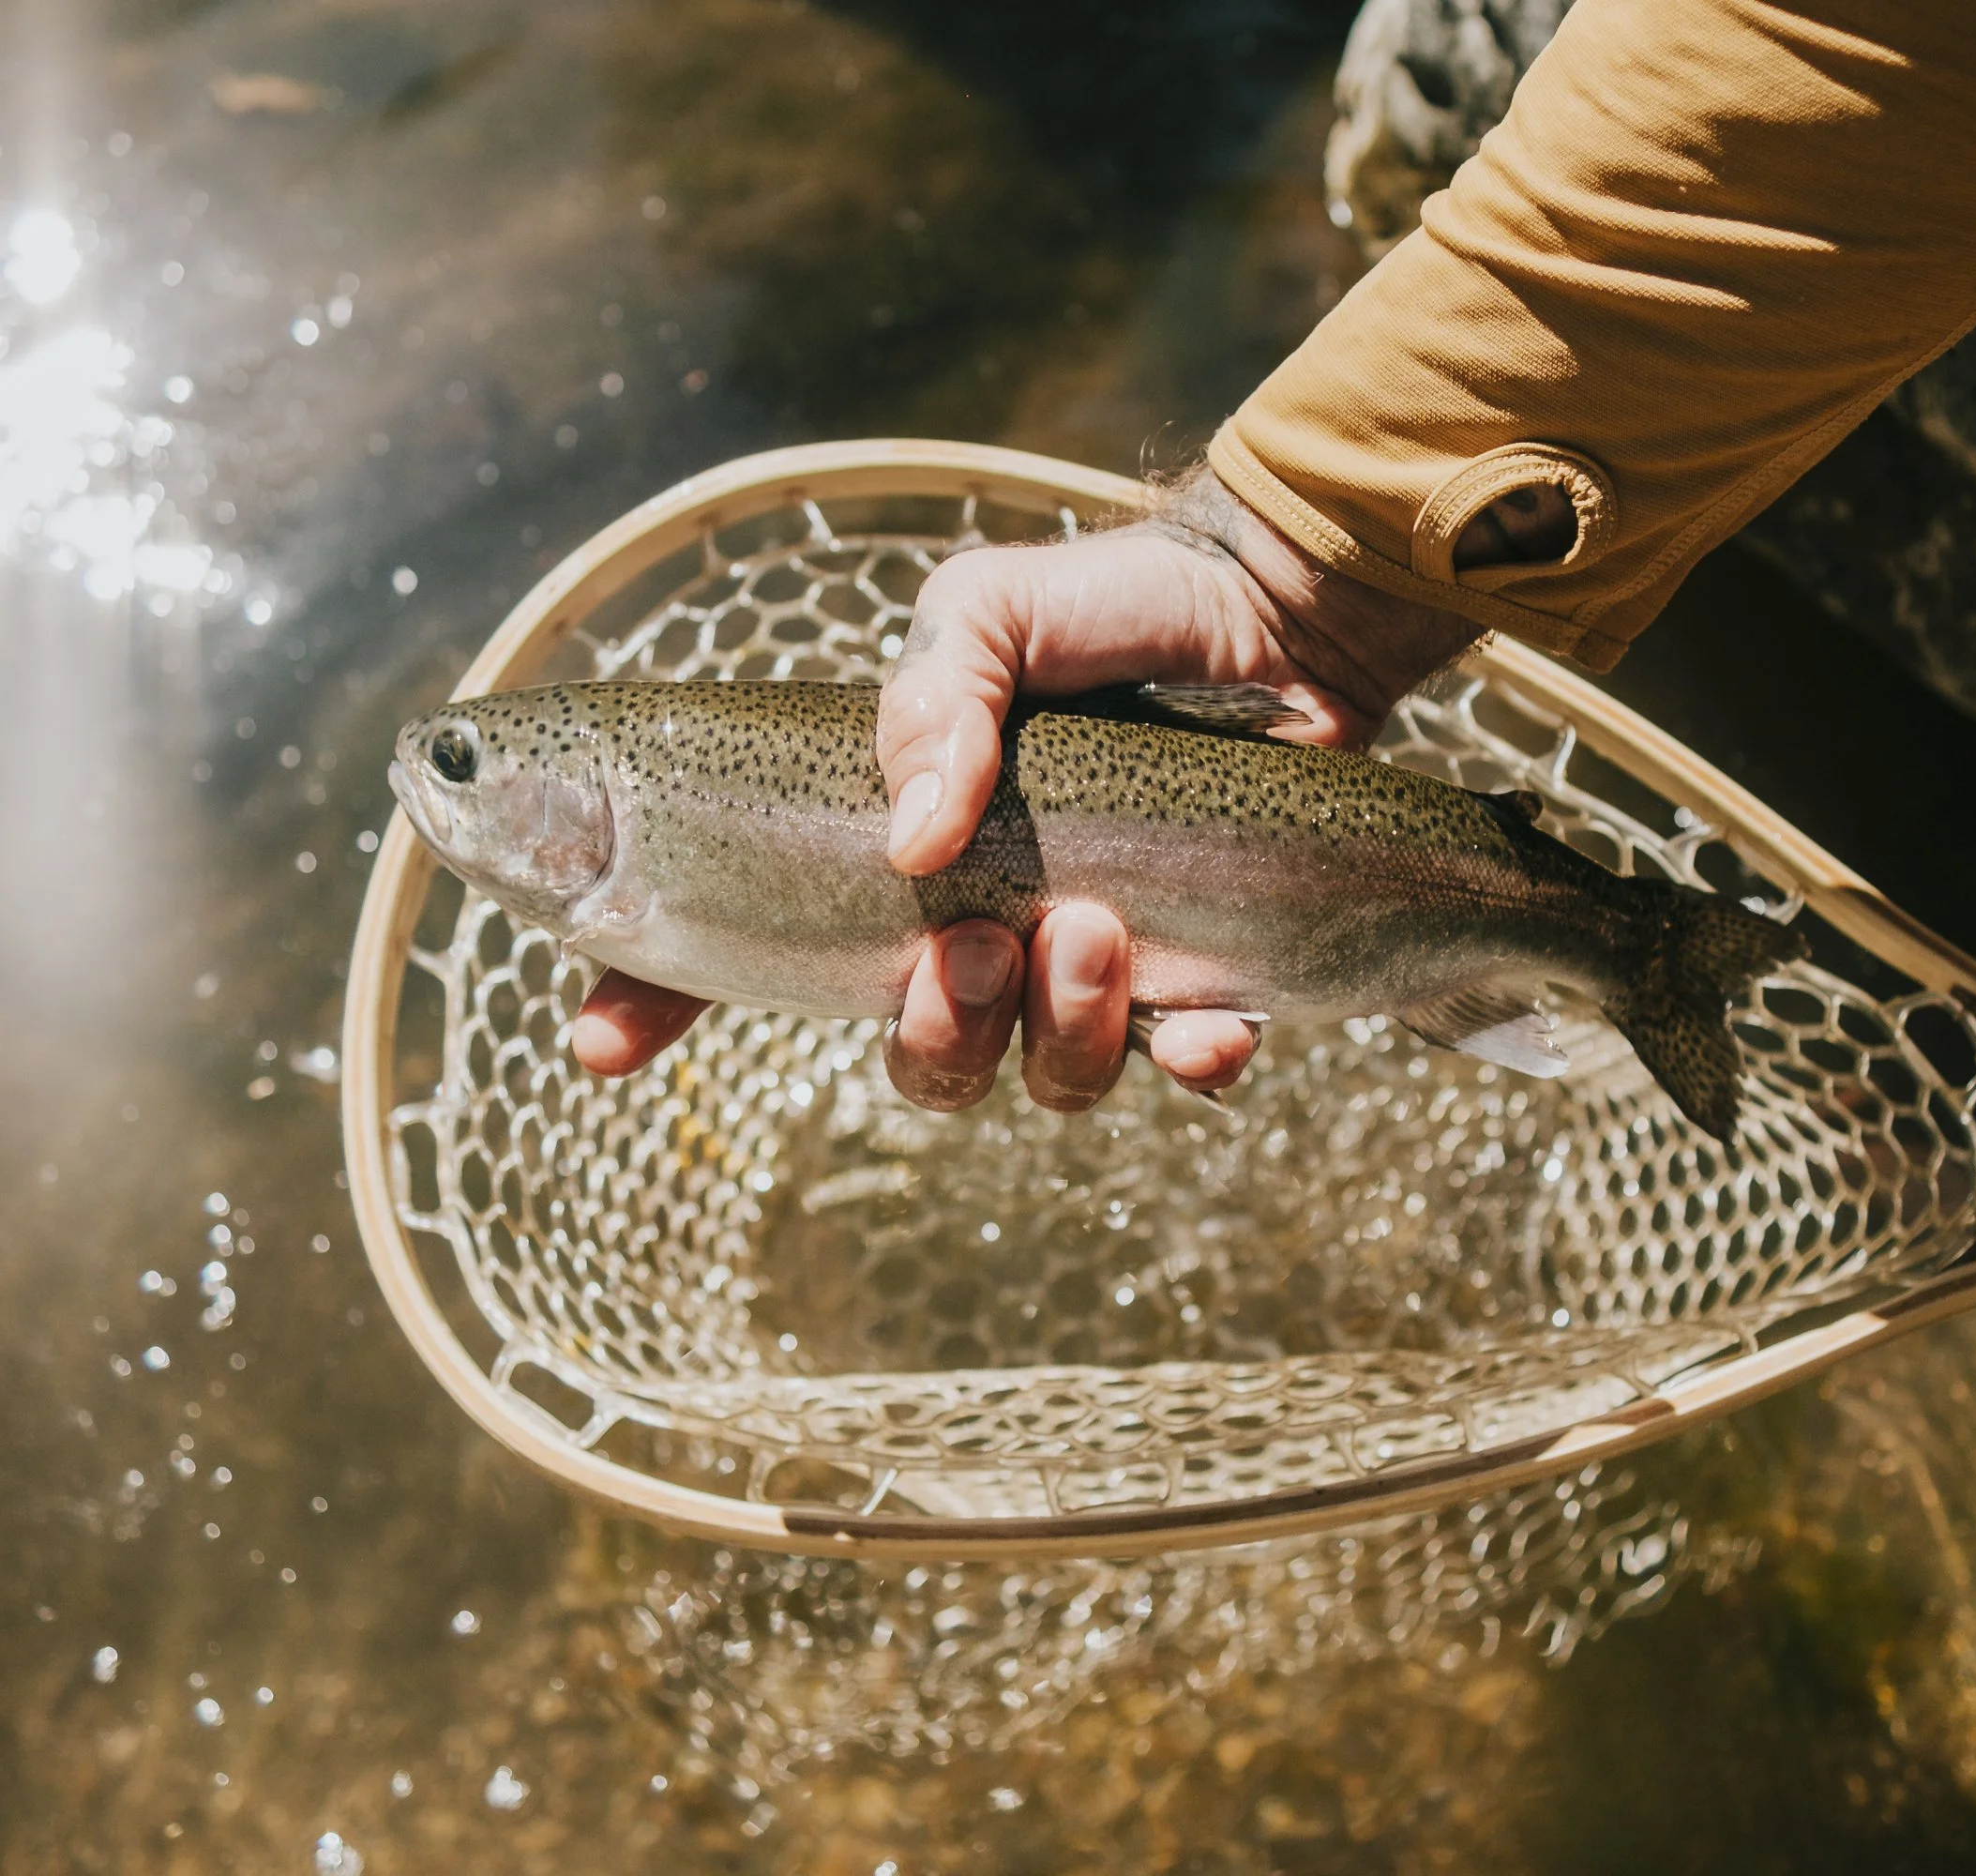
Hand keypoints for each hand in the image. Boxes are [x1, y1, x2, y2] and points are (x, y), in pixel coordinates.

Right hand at [570, 468, 1481, 1108]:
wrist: (1278, 611)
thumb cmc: (1112, 608)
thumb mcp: (988, 614)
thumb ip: (932, 702)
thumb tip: (914, 842)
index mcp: (895, 857)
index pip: (750, 949)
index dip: (662, 1000)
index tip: (601, 1045)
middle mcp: (983, 929)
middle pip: (919, 1059)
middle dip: (935, 1034)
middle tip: (975, 946)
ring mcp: (1091, 965)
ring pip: (1040, 1079)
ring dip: (1059, 1035)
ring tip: (1095, 930)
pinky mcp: (1204, 977)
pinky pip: (1179, 1071)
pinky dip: (1189, 1061)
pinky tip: (1209, 1023)